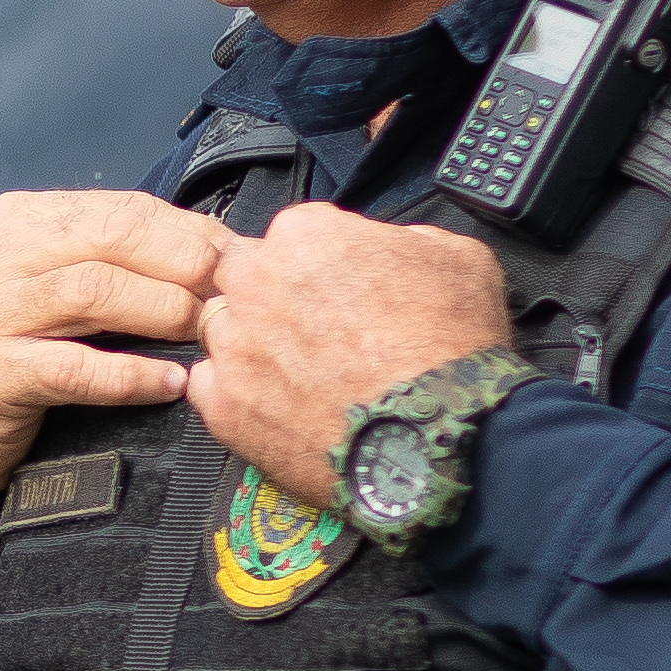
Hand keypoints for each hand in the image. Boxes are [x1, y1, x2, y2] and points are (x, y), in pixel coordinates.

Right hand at [0, 188, 229, 495]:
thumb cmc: (14, 343)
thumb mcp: (53, 280)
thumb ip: (113, 259)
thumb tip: (215, 251)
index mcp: (23, 219)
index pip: (124, 210)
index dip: (192, 232)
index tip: (241, 258)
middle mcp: (2, 255)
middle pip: (114, 239)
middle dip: (187, 263)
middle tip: (237, 293)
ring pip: (95, 293)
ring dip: (166, 311)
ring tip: (209, 333)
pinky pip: (75, 368)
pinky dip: (130, 376)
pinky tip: (169, 383)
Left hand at [189, 205, 511, 507]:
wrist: (443, 435)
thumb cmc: (452, 350)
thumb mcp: (458, 256)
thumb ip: (405, 238)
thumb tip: (393, 245)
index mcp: (304, 237)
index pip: (292, 235)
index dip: (318, 262)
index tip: (336, 284)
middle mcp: (255, 286)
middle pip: (245, 280)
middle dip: (275, 298)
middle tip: (318, 330)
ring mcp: (234, 349)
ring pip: (225, 334)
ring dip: (255, 346)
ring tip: (305, 372)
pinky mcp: (225, 408)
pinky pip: (212, 389)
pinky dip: (239, 395)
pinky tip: (281, 403)